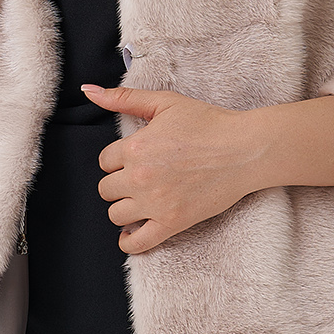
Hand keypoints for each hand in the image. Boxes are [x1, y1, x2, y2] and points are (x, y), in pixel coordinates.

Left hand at [81, 84, 258, 254]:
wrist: (244, 149)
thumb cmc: (209, 123)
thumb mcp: (165, 103)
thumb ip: (123, 97)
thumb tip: (88, 90)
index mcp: (135, 147)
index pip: (104, 162)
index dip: (118, 160)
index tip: (135, 158)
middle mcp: (139, 177)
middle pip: (106, 189)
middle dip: (119, 183)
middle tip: (139, 178)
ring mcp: (155, 203)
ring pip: (116, 215)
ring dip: (124, 208)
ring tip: (140, 200)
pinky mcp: (172, 222)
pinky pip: (136, 243)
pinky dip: (129, 242)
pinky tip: (133, 232)